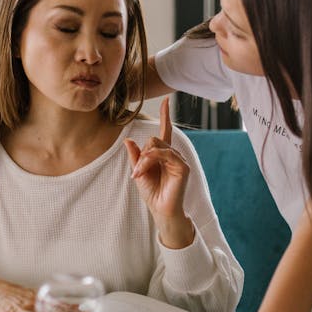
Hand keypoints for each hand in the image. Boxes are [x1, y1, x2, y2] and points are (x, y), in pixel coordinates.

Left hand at [124, 97, 193, 247]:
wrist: (160, 210)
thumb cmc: (152, 193)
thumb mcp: (138, 172)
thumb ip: (135, 156)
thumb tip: (128, 139)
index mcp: (164, 154)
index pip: (166, 130)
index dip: (166, 115)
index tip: (167, 100)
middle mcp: (173, 155)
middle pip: (154, 139)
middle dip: (142, 154)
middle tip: (137, 170)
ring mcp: (179, 160)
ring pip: (157, 146)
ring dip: (144, 159)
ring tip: (139, 174)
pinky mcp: (183, 167)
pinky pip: (165, 154)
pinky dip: (150, 160)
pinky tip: (145, 170)